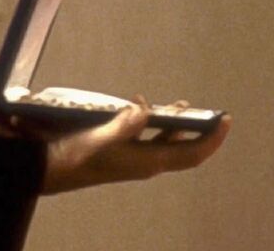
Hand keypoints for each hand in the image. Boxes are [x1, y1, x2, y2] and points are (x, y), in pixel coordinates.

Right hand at [39, 100, 230, 193]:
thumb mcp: (97, 139)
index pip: (191, 154)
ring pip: (164, 141)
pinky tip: (140, 106)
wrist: (47, 169)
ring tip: (181, 105)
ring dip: (175, 123)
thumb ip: (123, 125)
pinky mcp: (120, 150)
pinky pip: (146, 136)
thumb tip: (145, 109)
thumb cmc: (72, 157)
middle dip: (198, 128)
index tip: (226, 119)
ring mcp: (133, 157)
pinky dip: (151, 120)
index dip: (212, 138)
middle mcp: (145, 162)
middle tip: (210, 111)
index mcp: (147, 162)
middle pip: (182, 147)